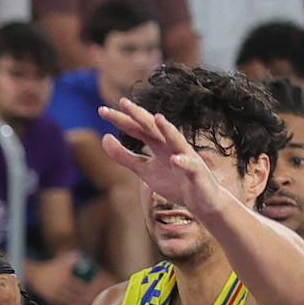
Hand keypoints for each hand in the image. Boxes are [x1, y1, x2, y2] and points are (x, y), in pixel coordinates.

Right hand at [25, 251, 95, 304]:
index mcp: (64, 275)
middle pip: (77, 294)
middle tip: (92, 297)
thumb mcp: (63, 259)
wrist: (36, 275)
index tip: (94, 289)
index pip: (80, 285)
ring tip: (86, 303)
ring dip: (80, 304)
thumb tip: (86, 260)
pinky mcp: (51, 299)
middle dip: (86, 297)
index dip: (89, 289)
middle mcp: (59, 284)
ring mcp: (55, 292)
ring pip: (71, 301)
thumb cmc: (53, 266)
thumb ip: (74, 258)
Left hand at [99, 97, 228, 222]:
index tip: (102, 111)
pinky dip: (183, 162)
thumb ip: (124, 156)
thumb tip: (104, 137)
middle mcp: (171, 145)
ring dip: (168, 130)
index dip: (121, 120)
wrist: (202, 202)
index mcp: (157, 144)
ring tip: (157, 118)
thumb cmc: (174, 183)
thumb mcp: (144, 170)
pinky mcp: (196, 172)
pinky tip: (175, 159)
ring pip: (176, 140)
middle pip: (153, 128)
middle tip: (123, 102)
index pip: (137, 128)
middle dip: (139, 115)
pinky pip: (189, 166)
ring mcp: (185, 156)